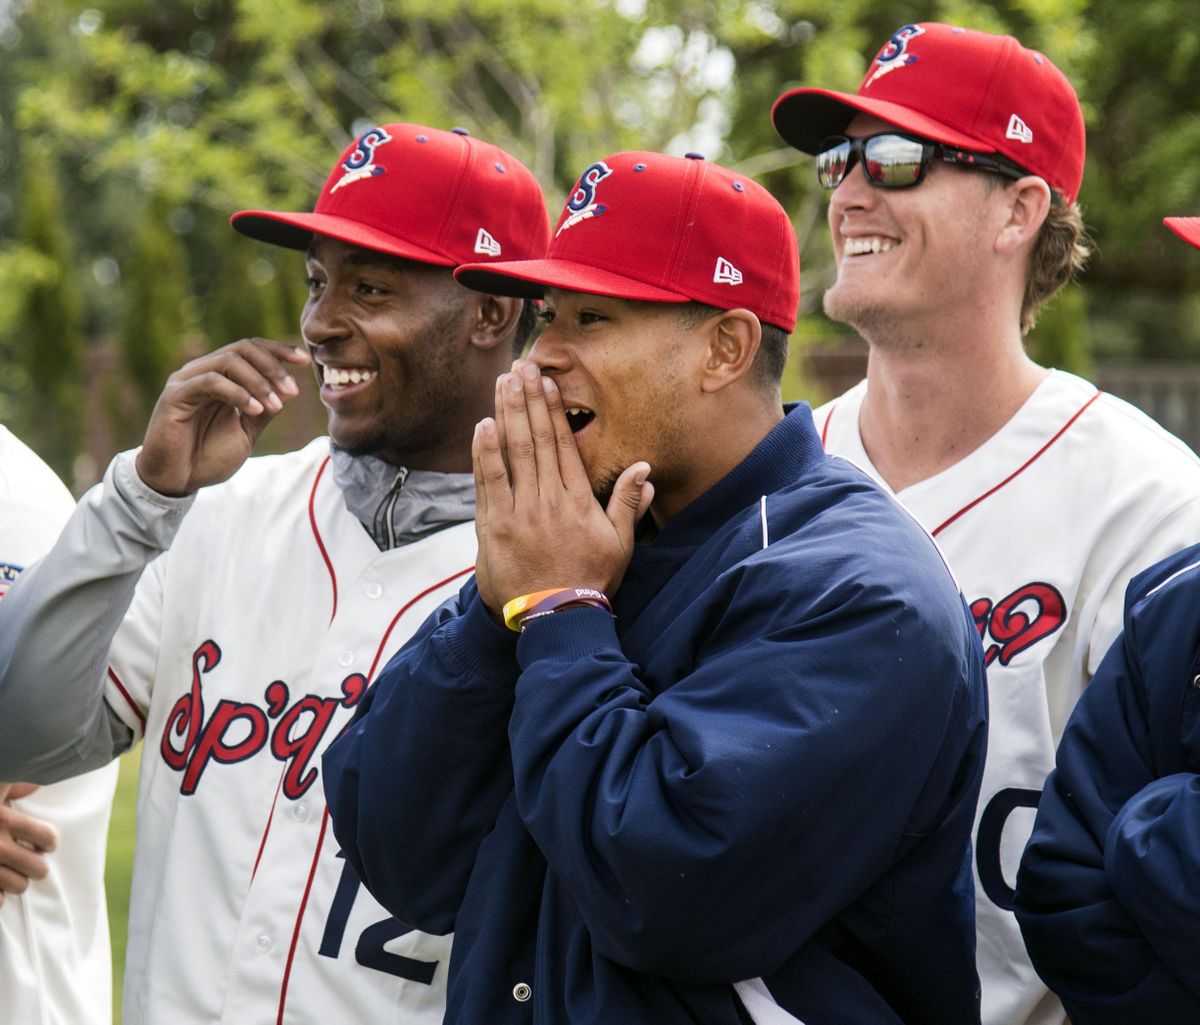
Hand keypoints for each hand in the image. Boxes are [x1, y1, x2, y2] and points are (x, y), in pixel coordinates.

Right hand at [0, 783, 55, 906]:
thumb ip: (12, 787)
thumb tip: (34, 783)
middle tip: (29, 860)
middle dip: (36, 865)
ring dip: (18, 880)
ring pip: (20, 886)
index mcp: (2, 819)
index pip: (47, 837)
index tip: (44, 843)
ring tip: (10, 871)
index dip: (49, 841)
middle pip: (38, 868)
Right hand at [135, 339, 310, 496]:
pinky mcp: (175, 394)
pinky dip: (237, 393)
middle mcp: (202, 371)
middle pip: (242, 348)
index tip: (305, 361)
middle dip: (273, 366)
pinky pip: (211, 381)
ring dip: (259, 382)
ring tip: (276, 406)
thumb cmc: (208, 456)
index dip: (279, 351)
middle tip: (292, 391)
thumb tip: (289, 388)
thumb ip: (265, 408)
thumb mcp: (247, 430)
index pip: (251, 349)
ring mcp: (186, 380)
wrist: (178, 480)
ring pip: (228, 360)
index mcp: (220, 376)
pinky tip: (254, 410)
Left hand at [472, 360, 653, 612]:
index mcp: (578, 501)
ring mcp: (518, 512)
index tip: (547, 382)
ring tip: (502, 383)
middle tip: (522, 367)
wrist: (556, 619)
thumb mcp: (619, 544)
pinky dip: (484, 454)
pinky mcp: (494, 527)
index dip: (553, 410)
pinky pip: (488, 483)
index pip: (563, 445)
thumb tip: (644, 468)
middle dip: (527, 400)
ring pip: (511, 454)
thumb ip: (628, 504)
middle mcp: (547, 500)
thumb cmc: (590, 580)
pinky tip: (483, 425)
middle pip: (535, 440)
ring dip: (505, 415)